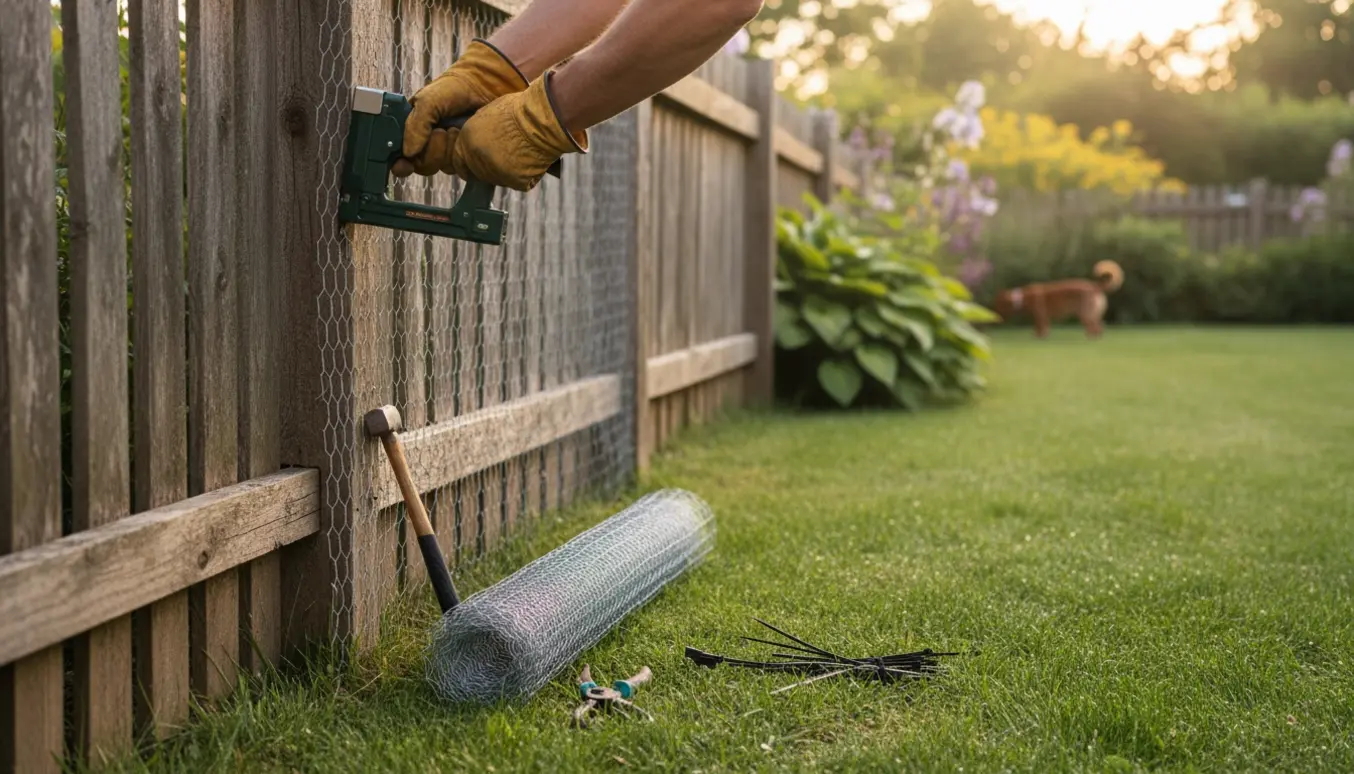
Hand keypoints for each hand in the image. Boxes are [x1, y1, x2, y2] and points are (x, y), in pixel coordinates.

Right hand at [393, 39, 527, 177]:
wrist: (487, 86)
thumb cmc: (455, 88)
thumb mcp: (428, 100)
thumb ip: (415, 125)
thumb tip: (408, 154)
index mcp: (414, 130)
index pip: (402, 156)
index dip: (401, 163)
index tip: (405, 164)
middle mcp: (430, 144)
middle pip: (421, 165)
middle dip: (430, 152)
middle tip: (440, 132)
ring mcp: (449, 151)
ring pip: (441, 167)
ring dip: (447, 150)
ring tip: (455, 129)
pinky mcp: (468, 157)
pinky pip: (461, 168)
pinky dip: (462, 154)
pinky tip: (465, 136)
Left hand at [447, 73, 587, 191]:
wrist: (541, 119)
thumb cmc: (521, 109)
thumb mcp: (489, 113)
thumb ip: (479, 130)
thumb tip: (479, 138)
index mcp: (468, 139)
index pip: (459, 160)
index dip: (467, 162)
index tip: (474, 162)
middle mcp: (477, 158)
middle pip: (478, 172)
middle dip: (487, 168)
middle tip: (504, 157)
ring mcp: (495, 172)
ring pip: (497, 179)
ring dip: (505, 172)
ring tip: (520, 155)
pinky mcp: (514, 181)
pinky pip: (517, 183)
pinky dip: (524, 176)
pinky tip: (531, 161)